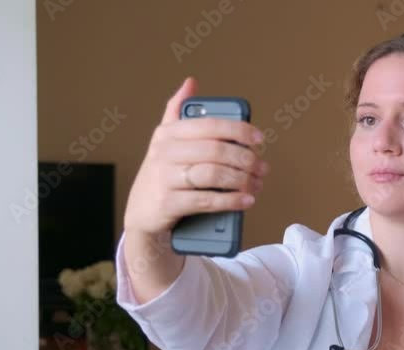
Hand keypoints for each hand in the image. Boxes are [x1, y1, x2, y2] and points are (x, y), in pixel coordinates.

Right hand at [122, 76, 268, 240]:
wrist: (141, 213)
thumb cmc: (161, 174)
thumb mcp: (165, 140)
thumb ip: (177, 111)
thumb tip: (191, 82)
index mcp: (168, 133)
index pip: (209, 125)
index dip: (238, 130)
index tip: (258, 139)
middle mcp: (164, 152)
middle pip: (215, 150)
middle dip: (245, 159)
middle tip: (262, 168)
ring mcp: (165, 178)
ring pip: (213, 174)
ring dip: (242, 180)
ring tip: (256, 184)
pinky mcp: (169, 203)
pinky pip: (206, 200)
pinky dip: (231, 200)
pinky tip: (246, 200)